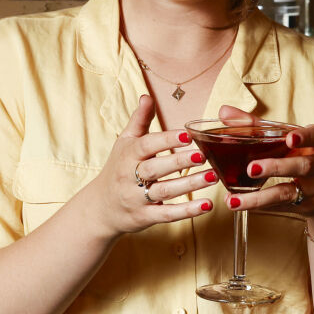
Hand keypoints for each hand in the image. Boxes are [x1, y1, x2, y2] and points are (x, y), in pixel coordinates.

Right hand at [88, 95, 214, 235]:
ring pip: (164, 192)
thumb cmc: (118, 169)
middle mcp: (130, 177)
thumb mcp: (125, 143)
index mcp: (128, 155)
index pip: (147, 145)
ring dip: (189, 185)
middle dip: (179, 162)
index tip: (187, 134)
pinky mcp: (144, 217)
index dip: (166, 140)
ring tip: (213, 177)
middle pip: (155, 169)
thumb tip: (147, 96)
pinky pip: (167, 214)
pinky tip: (206, 205)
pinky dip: (187, 211)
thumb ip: (139, 120)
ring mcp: (137, 198)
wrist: (100, 208)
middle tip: (204, 155)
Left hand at [214, 105, 313, 223]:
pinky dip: (259, 206)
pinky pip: (282, 207)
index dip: (305, 137)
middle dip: (276, 167)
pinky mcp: (308, 207)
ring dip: (259, 197)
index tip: (291, 138)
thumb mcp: (291, 140)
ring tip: (233, 199)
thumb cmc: (305, 156)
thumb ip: (257, 126)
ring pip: (289, 193)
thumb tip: (224, 112)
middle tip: (250, 168)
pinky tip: (240, 205)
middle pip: (303, 166)